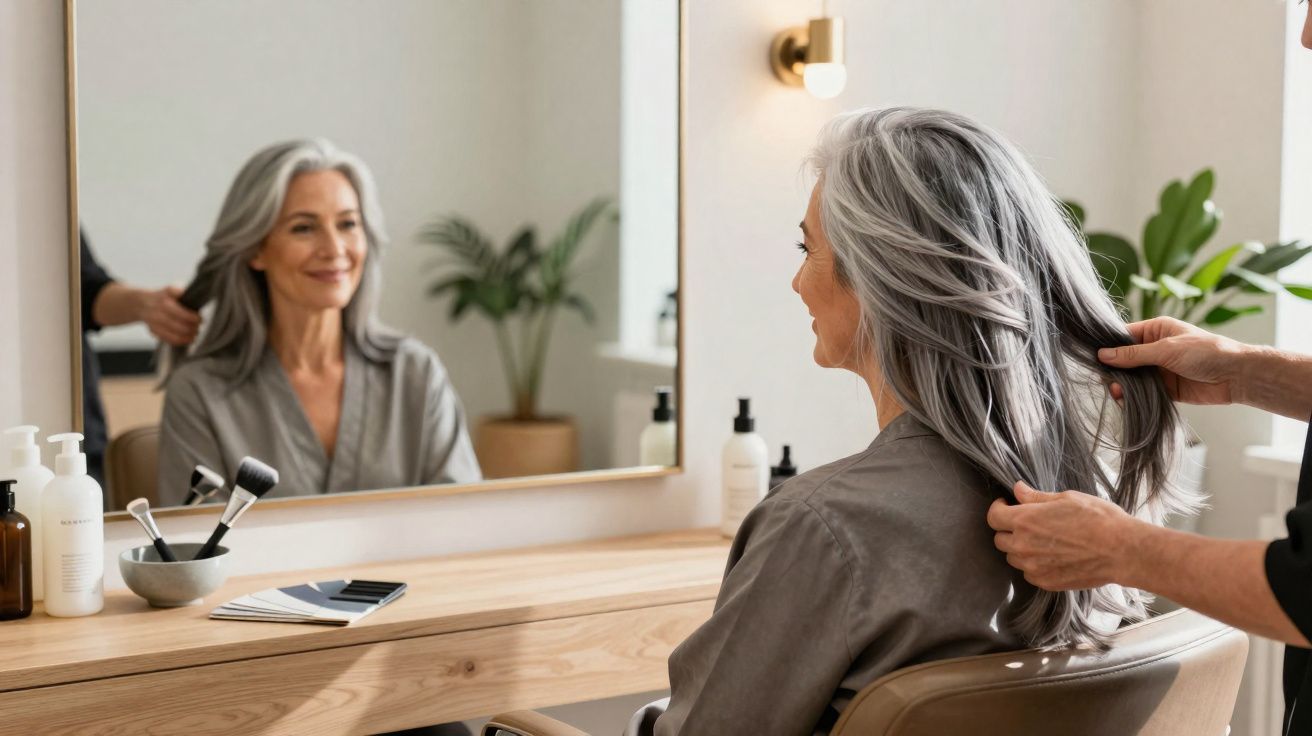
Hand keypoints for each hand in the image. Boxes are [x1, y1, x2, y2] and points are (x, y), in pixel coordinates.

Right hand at [140, 286, 200, 345]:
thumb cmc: (161, 297)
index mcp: (164, 303)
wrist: (142, 304)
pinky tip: (188, 339)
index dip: (194, 318)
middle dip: (193, 328)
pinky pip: (169, 340)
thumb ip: (180, 292)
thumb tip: (192, 296)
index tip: (200, 319)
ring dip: (189, 336)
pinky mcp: (154, 332)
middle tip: (198, 327)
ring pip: (175, 336)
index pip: (182, 314)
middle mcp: (158, 314)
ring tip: (195, 334)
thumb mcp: (170, 290)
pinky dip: (181, 341)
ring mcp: (155, 325)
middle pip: (180, 327)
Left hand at [987, 482, 1141, 590]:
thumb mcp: (1066, 498)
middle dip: (1008, 530)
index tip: (1007, 505)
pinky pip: (1029, 573)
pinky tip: (1052, 555)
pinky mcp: (1047, 582)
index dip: (998, 509)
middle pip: (1000, 540)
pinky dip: (1034, 565)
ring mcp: (1034, 567)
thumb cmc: (1097, 519)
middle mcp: (1024, 546)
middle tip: (1026, 523)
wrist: (1121, 550)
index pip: (993, 517)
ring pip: (1014, 558)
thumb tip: (1017, 489)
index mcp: (1025, 521)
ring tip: (1042, 540)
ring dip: (1020, 549)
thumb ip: (1036, 497)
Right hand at [1098, 316, 1246, 405]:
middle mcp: (1155, 349)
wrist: (1236, 376)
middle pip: (1125, 359)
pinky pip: (1143, 392)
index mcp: (1156, 331)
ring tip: (1115, 391)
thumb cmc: (1205, 352)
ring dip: (1122, 384)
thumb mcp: (1166, 350)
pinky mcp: (1165, 388)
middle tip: (1105, 379)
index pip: (1124, 336)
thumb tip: (1103, 355)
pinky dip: (1133, 397)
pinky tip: (1124, 400)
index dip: (1109, 346)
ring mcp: (1160, 369)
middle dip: (1114, 369)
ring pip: (1132, 377)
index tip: (1094, 357)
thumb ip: (1134, 355)